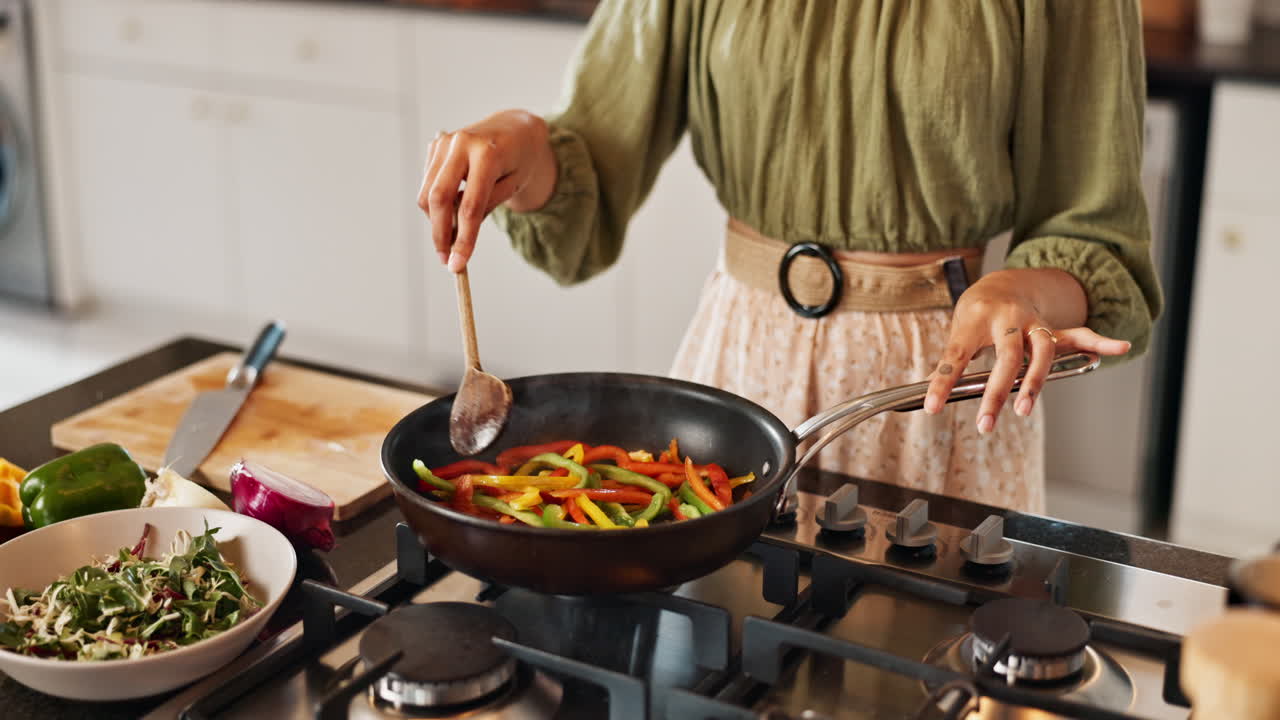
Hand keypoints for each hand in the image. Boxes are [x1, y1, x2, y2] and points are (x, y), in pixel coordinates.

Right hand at [417, 110, 556, 272]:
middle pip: (439, 197)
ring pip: (427, 193)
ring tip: (453, 235)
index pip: (470, 205)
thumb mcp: (514, 186)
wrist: (515, 128)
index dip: (463, 238)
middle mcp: (461, 144)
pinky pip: (428, 184)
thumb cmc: (519, 159)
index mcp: (488, 153)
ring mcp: (444, 142)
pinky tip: (453, 207)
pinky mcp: (435, 146)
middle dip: (440, 233)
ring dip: (435, 220)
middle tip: (446, 258)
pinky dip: (435, 203)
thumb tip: (457, 236)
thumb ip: (486, 207)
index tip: (458, 264)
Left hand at [923, 268, 1130, 431]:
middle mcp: (1007, 319)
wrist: (999, 283)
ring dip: (1035, 381)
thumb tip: (933, 399)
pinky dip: (1101, 342)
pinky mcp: (1052, 330)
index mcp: (974, 319)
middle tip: (986, 423)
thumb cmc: (974, 316)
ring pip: (1041, 350)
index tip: (931, 407)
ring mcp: (1033, 323)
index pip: (956, 355)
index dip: (942, 383)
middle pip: (1005, 356)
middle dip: (996, 392)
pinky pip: (1078, 335)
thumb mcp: (957, 333)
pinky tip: (1120, 347)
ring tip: (1025, 409)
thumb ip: (954, 365)